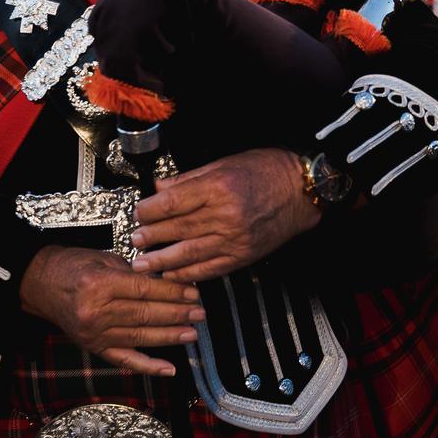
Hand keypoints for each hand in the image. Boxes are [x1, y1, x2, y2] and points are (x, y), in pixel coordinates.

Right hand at [19, 245, 204, 377]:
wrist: (39, 284)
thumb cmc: (72, 266)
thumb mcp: (104, 258)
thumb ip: (135, 273)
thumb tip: (170, 283)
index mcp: (100, 284)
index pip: (146, 290)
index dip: (173, 293)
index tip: (193, 292)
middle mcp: (96, 312)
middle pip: (146, 314)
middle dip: (177, 314)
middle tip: (200, 312)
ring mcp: (94, 333)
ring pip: (140, 337)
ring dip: (170, 337)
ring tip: (192, 333)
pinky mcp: (93, 347)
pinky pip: (124, 359)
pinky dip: (148, 366)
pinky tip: (169, 368)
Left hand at [130, 148, 321, 281]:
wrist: (303, 190)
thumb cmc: (267, 170)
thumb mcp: (224, 163)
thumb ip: (189, 179)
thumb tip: (160, 187)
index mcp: (218, 187)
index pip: (172, 202)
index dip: (149, 210)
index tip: (137, 213)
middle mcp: (226, 214)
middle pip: (177, 229)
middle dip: (151, 237)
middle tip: (133, 241)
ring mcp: (235, 238)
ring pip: (189, 253)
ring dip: (162, 261)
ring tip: (143, 264)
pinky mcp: (243, 255)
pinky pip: (210, 268)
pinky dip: (188, 274)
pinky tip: (172, 275)